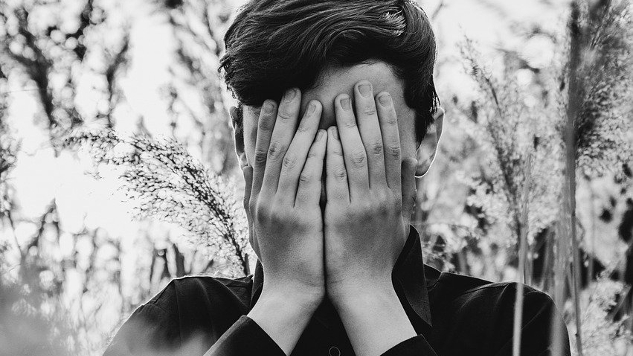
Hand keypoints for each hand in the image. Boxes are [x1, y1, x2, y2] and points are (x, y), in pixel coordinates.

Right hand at [244, 89, 326, 353]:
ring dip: (302, 128)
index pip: (260, 155)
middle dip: (283, 118)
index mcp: (258, 201)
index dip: (265, 126)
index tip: (270, 101)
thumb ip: (265, 197)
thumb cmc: (286, 259)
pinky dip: (317, 154)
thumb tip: (260, 171)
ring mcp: (280, 208)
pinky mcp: (300, 219)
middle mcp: (265, 200)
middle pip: (273, 150)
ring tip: (314, 102)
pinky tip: (327, 135)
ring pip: (290, 158)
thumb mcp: (266, 226)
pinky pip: (309, 179)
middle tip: (292, 90)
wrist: (289, 293)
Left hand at [324, 81, 416, 301]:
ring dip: (348, 124)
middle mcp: (382, 197)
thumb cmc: (378, 259)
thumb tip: (407, 173)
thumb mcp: (400, 227)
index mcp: (395, 197)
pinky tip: (324, 133)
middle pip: (376, 145)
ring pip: (356, 156)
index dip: (388, 121)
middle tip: (360, 85)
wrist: (365, 291)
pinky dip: (330, 153)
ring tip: (339, 99)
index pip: (394, 150)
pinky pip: (335, 177)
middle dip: (368, 113)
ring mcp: (362, 205)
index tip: (381, 98)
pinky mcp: (340, 216)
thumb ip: (402, 198)